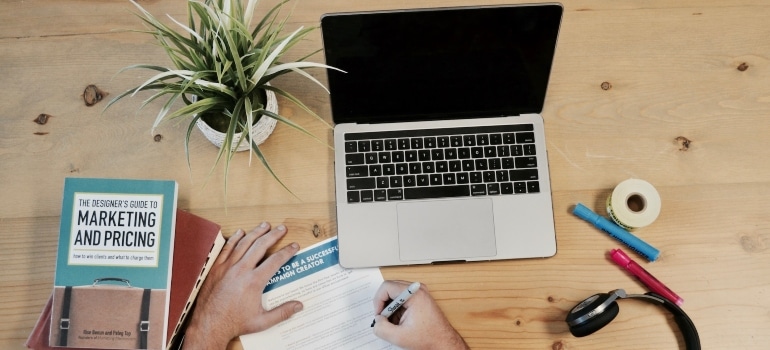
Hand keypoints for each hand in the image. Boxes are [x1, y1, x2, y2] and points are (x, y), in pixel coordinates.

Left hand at [182, 223, 302, 349]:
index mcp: (254, 282)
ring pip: (244, 243)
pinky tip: (241, 233)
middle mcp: (241, 270)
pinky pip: (227, 249)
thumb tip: (299, 305)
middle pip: (260, 246)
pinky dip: (235, 239)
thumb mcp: (262, 321)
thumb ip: (282, 312)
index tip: (294, 246)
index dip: (287, 252)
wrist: (210, 325)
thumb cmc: (235, 323)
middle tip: (282, 228)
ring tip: (265, 225)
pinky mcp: (217, 269)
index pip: (276, 261)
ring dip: (256, 232)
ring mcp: (227, 267)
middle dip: (273, 235)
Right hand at [372, 280, 468, 349]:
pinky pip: (402, 298)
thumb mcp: (399, 337)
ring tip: (394, 323)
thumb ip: (382, 328)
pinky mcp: (420, 298)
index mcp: (414, 294)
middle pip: (390, 288)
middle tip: (384, 319)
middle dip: (384, 305)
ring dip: (390, 308)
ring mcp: (419, 293)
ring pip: (395, 293)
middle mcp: (418, 289)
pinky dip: (397, 309)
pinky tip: (400, 321)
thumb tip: (377, 320)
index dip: (378, 301)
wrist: (443, 342)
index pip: (386, 286)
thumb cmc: (428, 338)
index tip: (379, 315)